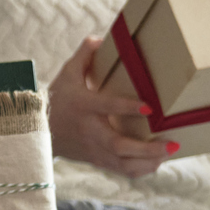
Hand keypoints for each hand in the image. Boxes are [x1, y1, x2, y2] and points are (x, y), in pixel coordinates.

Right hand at [47, 35, 173, 177]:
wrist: (37, 130)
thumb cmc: (56, 99)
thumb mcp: (66, 74)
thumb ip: (84, 56)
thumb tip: (99, 39)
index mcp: (83, 106)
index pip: (106, 107)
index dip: (127, 108)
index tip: (149, 107)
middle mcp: (90, 131)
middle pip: (119, 145)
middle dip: (148, 148)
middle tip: (171, 143)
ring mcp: (93, 149)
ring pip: (123, 163)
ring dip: (148, 162)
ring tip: (168, 153)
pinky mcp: (97, 160)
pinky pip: (121, 171)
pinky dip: (141, 170)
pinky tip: (156, 163)